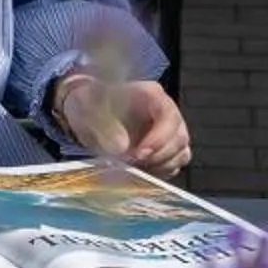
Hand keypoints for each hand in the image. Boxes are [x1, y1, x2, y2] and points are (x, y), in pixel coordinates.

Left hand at [52, 75, 190, 176]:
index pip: (168, 115)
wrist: (86, 113)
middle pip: (179, 137)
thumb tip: (122, 148)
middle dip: (157, 156)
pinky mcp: (165, 149)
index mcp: (151, 94)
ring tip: (134, 168)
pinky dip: (160, 172)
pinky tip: (139, 172)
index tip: (138, 154)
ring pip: (180, 152)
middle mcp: (166, 111)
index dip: (159, 138)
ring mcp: (168, 131)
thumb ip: (103, 126)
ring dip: (160, 166)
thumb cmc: (88, 104)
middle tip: (131, 164)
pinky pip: (174, 164)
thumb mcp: (86, 108)